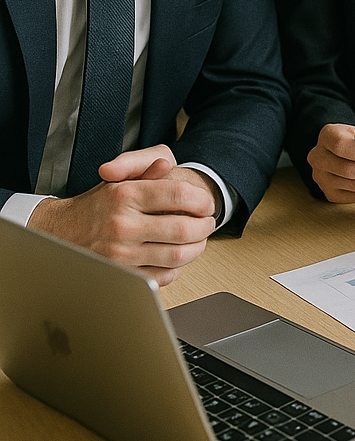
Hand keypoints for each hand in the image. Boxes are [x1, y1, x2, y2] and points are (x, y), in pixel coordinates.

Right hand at [28, 145, 218, 286]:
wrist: (61, 231)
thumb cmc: (98, 204)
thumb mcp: (120, 177)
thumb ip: (144, 166)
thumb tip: (165, 165)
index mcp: (126, 195)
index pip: (180, 195)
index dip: (202, 200)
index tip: (207, 204)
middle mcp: (123, 225)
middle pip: (185, 229)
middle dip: (205, 226)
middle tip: (208, 223)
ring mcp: (121, 253)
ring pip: (178, 256)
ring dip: (197, 248)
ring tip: (197, 239)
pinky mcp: (122, 274)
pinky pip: (164, 275)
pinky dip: (177, 267)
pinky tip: (175, 255)